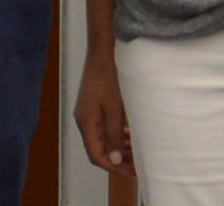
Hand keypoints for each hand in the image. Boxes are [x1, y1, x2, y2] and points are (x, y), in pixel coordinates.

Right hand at [73, 54, 137, 177]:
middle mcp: (85, 120)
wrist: (103, 51)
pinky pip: (106, 127)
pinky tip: (131, 134)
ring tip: (138, 151)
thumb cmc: (108, 76)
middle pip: (100, 148)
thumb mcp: (115, 108)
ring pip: (104, 138)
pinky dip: (118, 134)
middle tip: (138, 165)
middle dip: (118, 159)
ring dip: (120, 147)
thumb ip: (115, 135)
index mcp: (86, 123)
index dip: (114, 167)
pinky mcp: (96, 105)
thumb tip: (115, 159)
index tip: (131, 173)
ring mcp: (90, 113)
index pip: (97, 155)